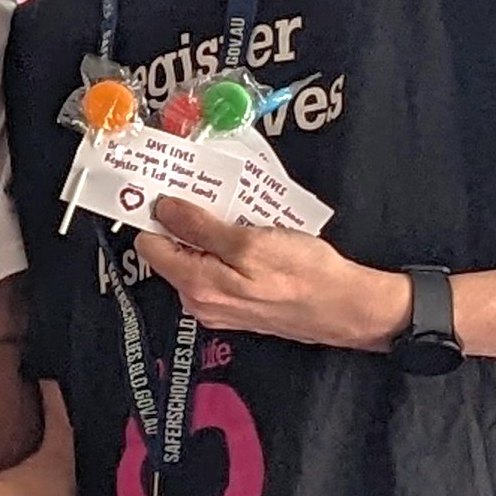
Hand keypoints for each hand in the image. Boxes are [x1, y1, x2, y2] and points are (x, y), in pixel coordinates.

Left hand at [135, 201, 408, 349]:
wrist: (345, 307)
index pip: (150, 245)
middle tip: (210, 192)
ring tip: (235, 210)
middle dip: (185, 221)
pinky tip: (249, 232)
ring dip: (210, 232)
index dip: (157, 214)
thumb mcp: (249, 242)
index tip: (170, 187)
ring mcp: (218, 306)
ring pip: (197, 258)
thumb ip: (200, 228)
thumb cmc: (303, 274)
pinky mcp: (238, 304)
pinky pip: (218, 268)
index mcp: (195, 286)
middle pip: (172, 251)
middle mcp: (199, 301)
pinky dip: (227, 247)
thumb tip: (162, 209)